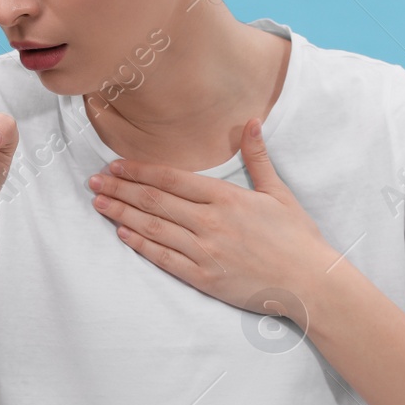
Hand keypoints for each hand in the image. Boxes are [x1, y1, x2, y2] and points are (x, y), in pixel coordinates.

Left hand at [86, 118, 341, 321]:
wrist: (310, 283)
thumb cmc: (297, 238)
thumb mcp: (278, 192)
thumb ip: (257, 157)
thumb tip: (251, 121)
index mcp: (226, 197)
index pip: (172, 179)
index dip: (139, 171)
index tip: (116, 166)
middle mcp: (211, 222)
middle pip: (155, 201)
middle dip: (120, 189)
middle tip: (94, 182)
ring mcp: (205, 251)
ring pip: (153, 228)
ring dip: (122, 214)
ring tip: (99, 204)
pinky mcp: (204, 278)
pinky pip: (164, 258)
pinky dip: (140, 245)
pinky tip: (123, 234)